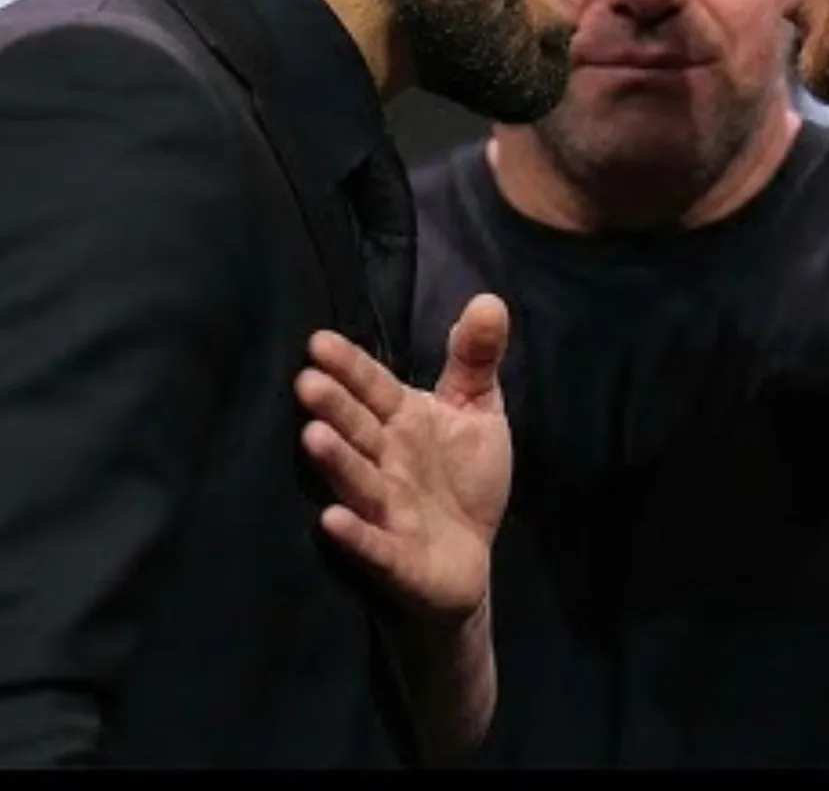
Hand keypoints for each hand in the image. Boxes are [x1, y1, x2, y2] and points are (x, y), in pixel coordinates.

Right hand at [294, 293, 512, 621]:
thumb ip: (476, 359)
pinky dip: (355, 535)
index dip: (351, 367)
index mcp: (403, 422)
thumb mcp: (479, 411)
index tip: (319, 340)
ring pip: (358, 481)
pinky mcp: (397, 558)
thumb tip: (489, 300)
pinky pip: (374, 546)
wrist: (470, 561)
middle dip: (334, 407)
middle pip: (358, 430)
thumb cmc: (464, 479)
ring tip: (312, 436)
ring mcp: (388, 510)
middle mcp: (387, 461)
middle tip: (305, 382)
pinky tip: (331, 521)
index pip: (374, 388)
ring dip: (336, 462)